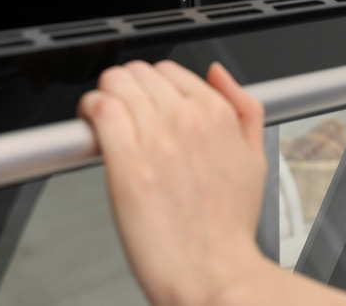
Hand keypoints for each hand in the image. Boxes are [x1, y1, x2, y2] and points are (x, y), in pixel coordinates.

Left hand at [77, 60, 268, 305]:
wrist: (214, 275)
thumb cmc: (229, 229)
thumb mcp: (256, 159)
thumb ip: (244, 108)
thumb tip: (218, 74)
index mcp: (218, 115)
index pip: (171, 70)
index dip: (151, 84)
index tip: (144, 101)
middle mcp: (187, 120)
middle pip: (140, 73)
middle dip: (127, 86)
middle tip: (122, 110)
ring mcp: (157, 140)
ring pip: (117, 84)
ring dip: (105, 93)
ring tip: (102, 116)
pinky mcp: (126, 164)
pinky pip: (100, 111)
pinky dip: (89, 109)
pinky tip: (89, 123)